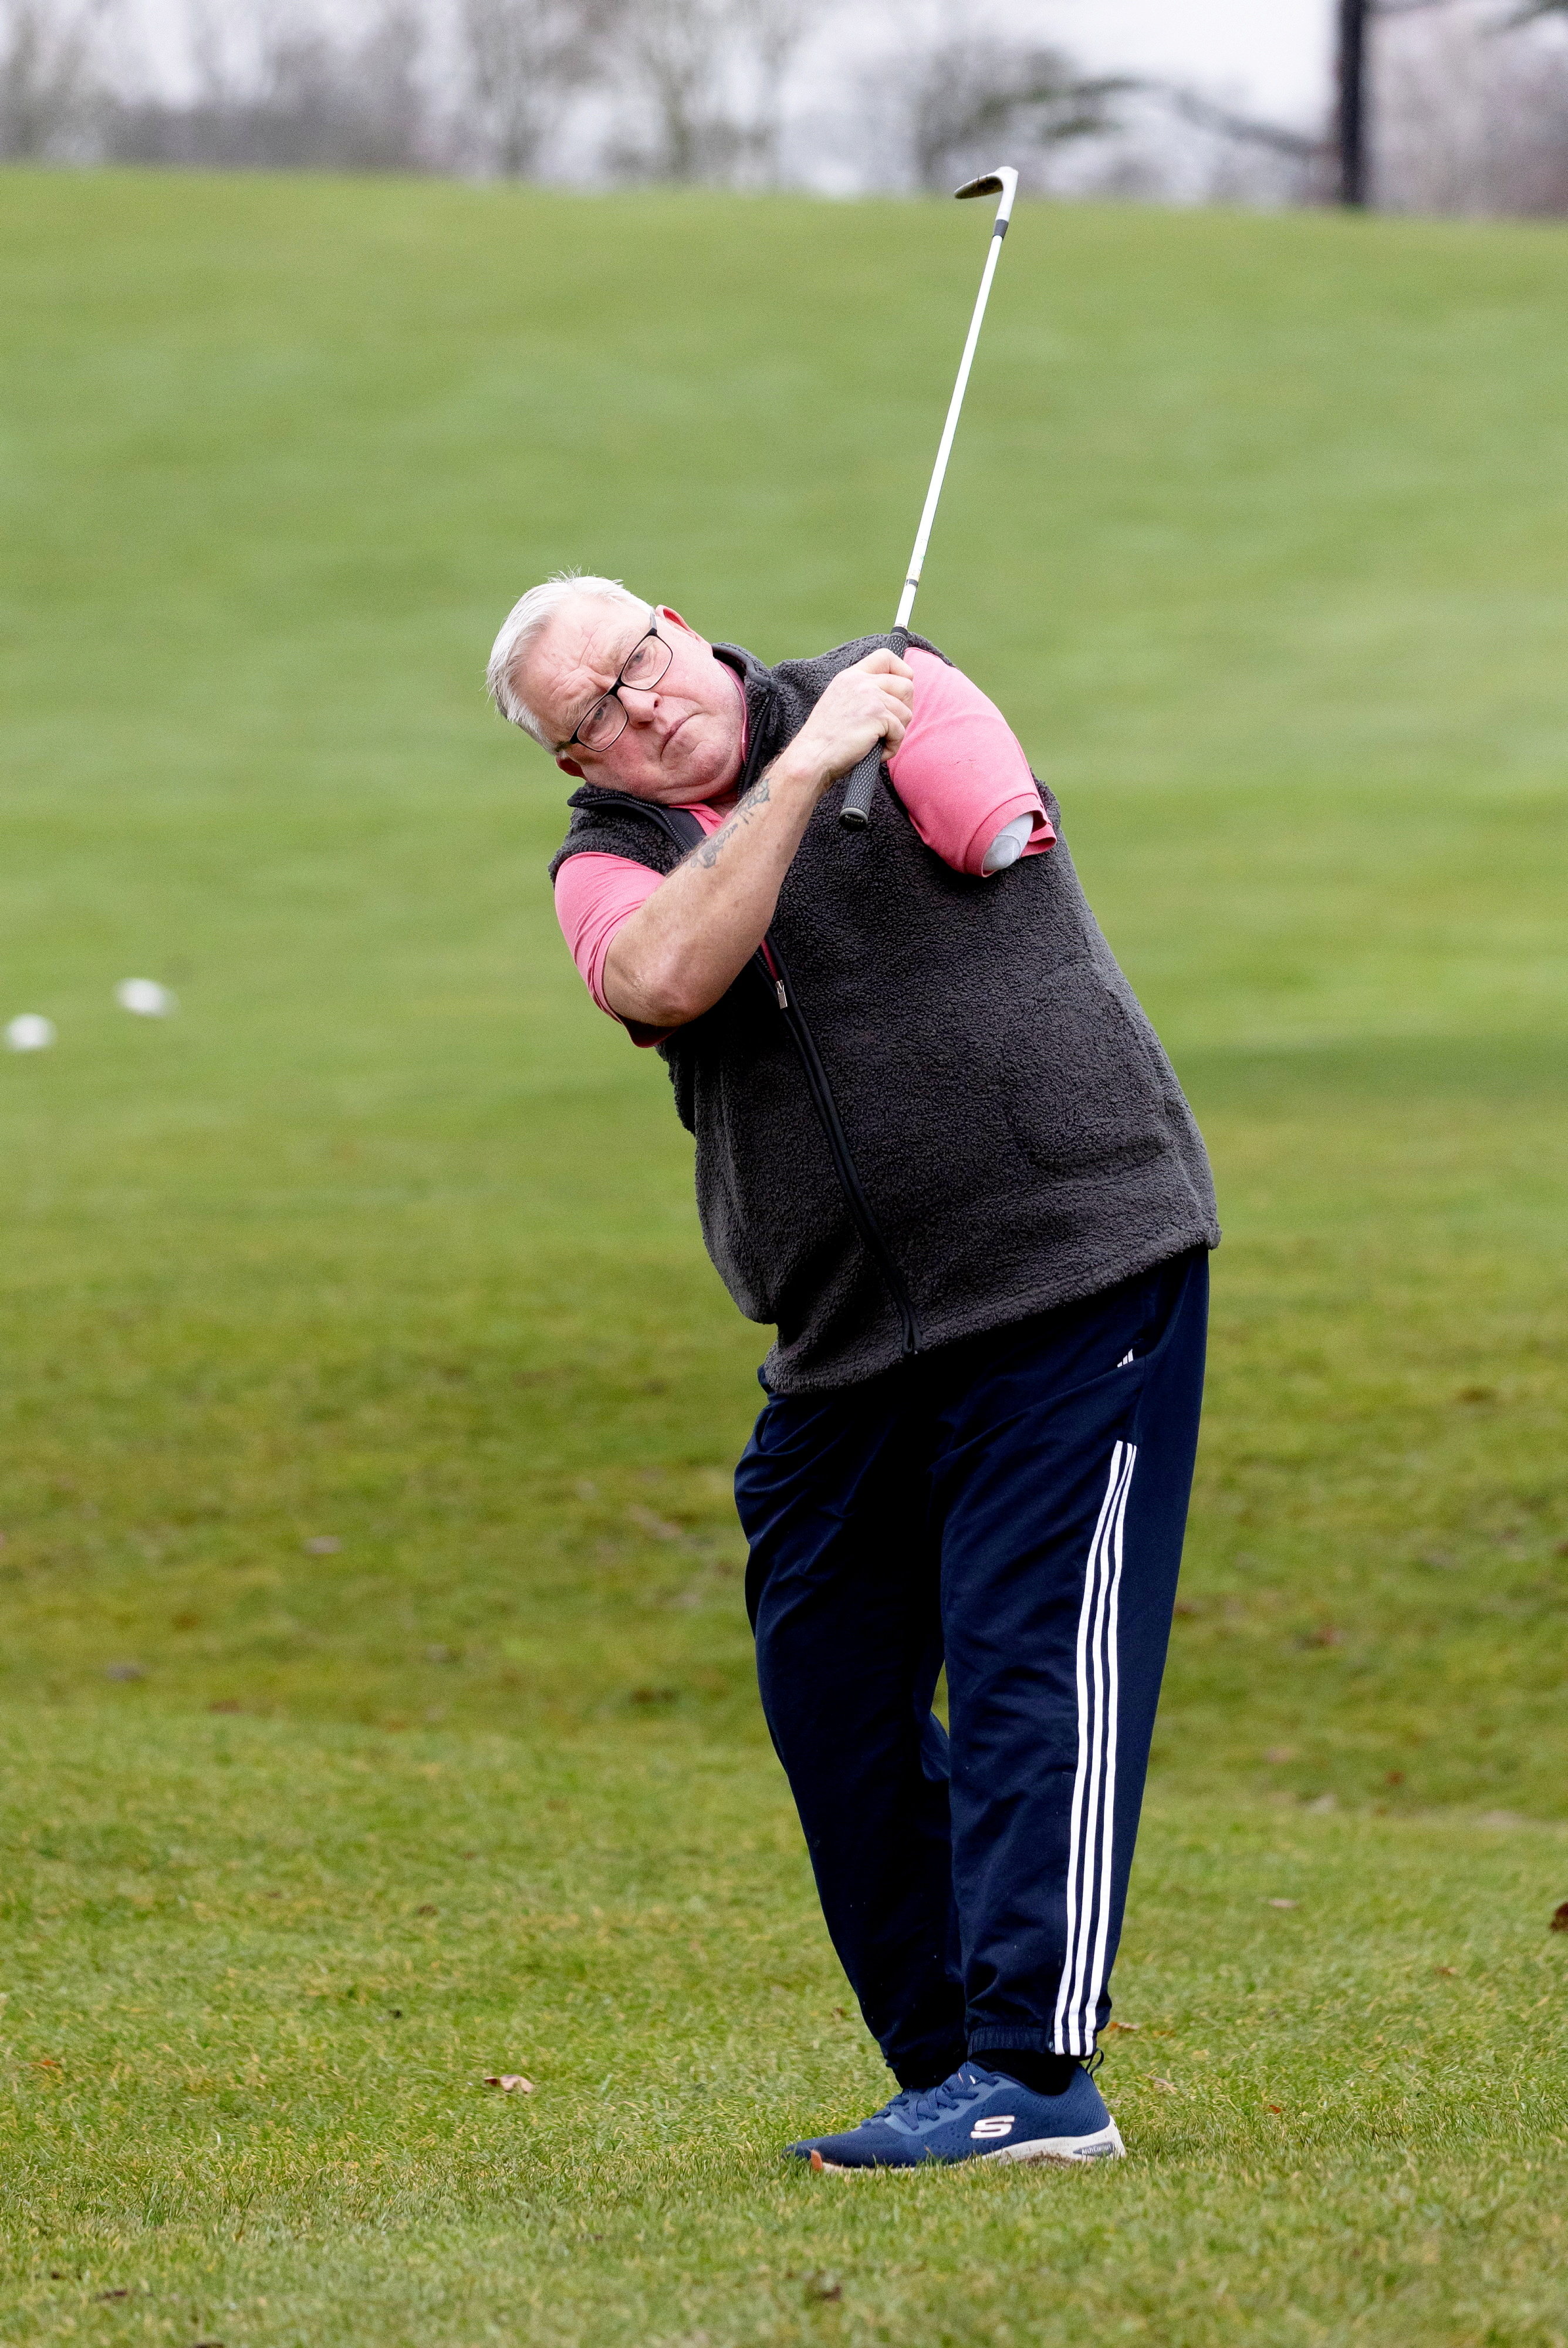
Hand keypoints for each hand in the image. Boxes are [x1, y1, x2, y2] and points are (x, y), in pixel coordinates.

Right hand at [789, 650, 913, 786]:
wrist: (812, 756)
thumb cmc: (826, 739)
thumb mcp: (840, 702)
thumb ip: (861, 693)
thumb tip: (892, 697)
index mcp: (851, 676)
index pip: (886, 657)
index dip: (902, 672)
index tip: (899, 693)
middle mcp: (861, 681)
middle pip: (906, 685)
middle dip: (905, 708)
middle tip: (892, 727)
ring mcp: (870, 696)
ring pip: (906, 712)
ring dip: (898, 732)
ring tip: (879, 742)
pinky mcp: (877, 715)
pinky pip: (900, 731)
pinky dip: (892, 746)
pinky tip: (876, 752)